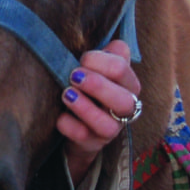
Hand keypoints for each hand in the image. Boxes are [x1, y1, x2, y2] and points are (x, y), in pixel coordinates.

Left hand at [58, 39, 140, 184]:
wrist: (79, 126)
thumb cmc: (90, 88)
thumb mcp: (100, 68)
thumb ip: (109, 55)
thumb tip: (116, 45)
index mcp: (128, 85)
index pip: (122, 69)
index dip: (101, 61)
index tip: (83, 59)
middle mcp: (124, 110)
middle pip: (124, 100)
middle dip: (97, 85)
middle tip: (74, 76)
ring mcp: (110, 130)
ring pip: (107, 125)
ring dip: (85, 108)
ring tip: (67, 94)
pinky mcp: (91, 144)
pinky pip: (83, 137)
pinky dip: (70, 125)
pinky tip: (60, 116)